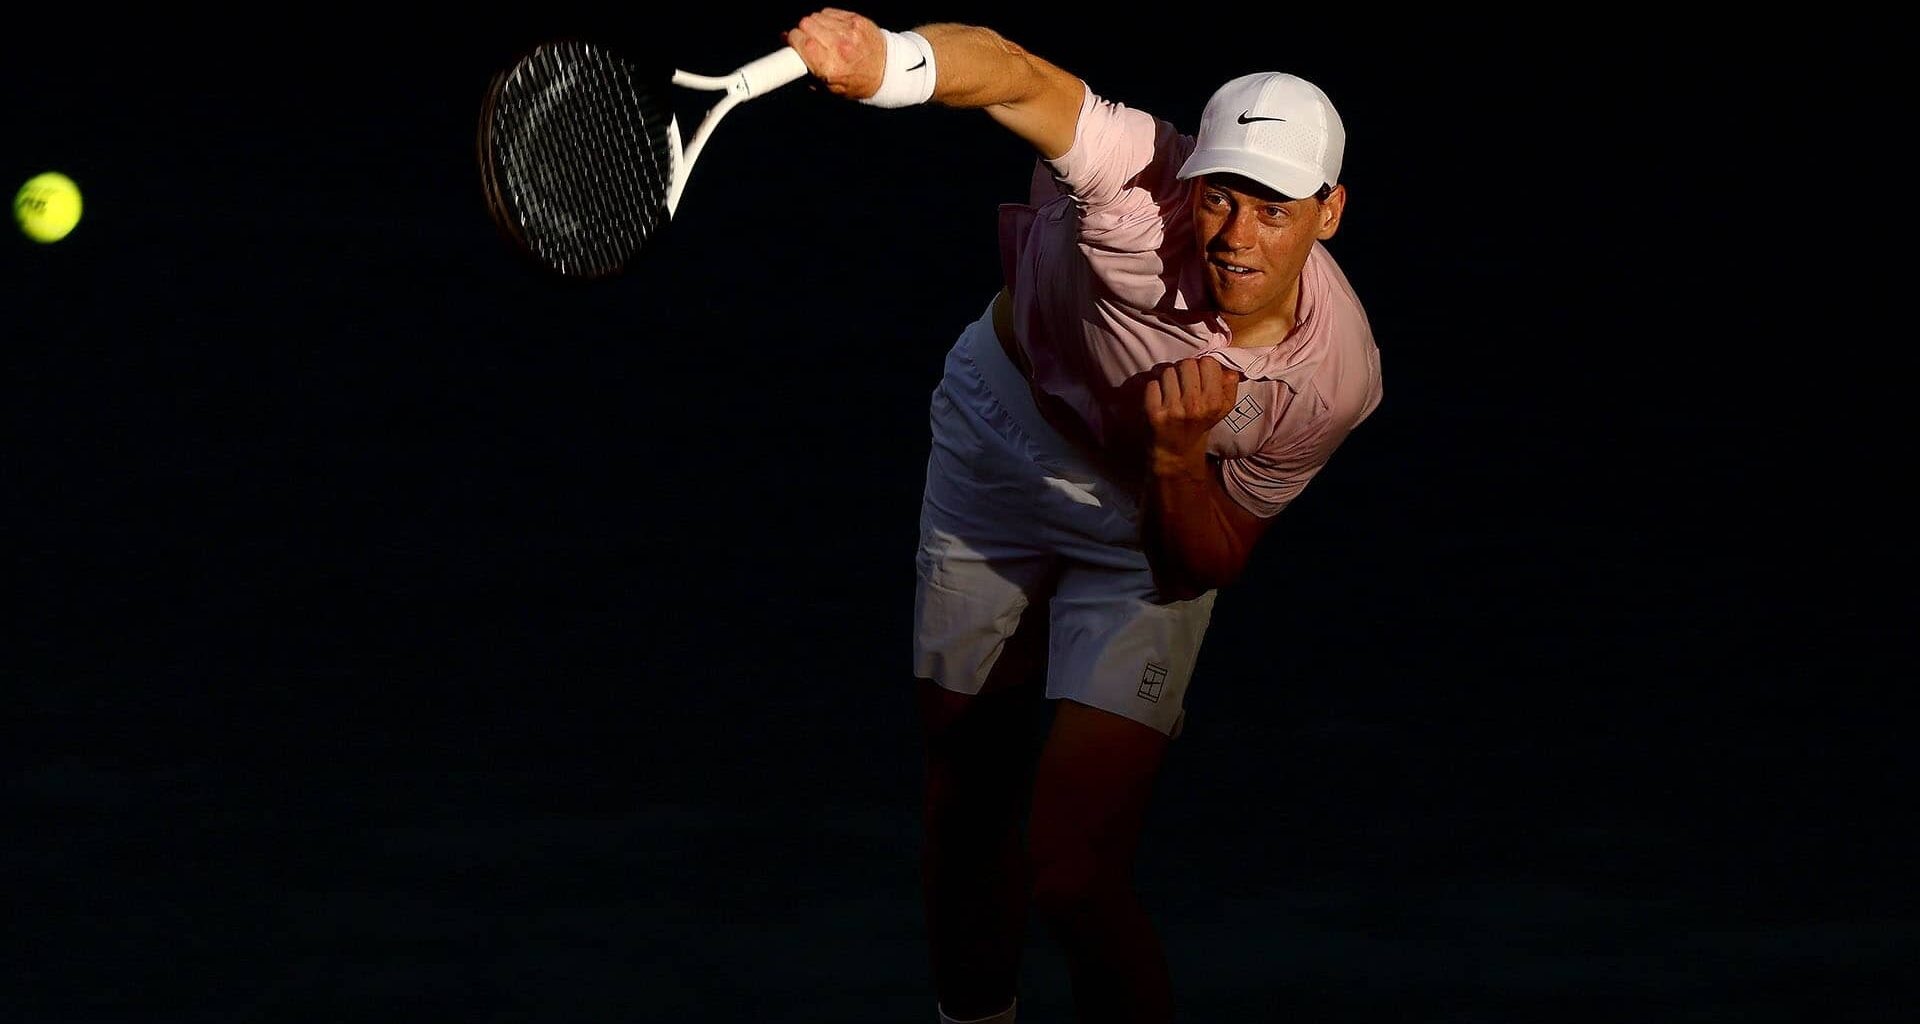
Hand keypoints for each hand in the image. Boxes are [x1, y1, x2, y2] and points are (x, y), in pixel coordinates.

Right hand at [785, 8, 887, 99]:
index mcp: (831, 67)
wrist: (887, 70)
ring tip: (822, 37)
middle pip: (806, 24)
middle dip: (802, 32)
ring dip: (814, 25)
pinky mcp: (856, 19)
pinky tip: (832, 30)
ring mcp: (850, 31)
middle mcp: (840, 47)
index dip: (792, 40)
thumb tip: (787, 46)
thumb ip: (806, 70)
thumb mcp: (829, 87)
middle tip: (807, 41)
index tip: (791, 43)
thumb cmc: (857, 82)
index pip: (801, 42)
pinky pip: (830, 12)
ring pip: (817, 16)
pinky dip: (827, 19)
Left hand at [1143, 357, 1242, 472]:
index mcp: (1214, 402)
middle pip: (1187, 363)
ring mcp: (1173, 409)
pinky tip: (1159, 398)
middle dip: (1184, 369)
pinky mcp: (1154, 413)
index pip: (1208, 362)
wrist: (1175, 450)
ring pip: (1168, 371)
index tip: (1199, 374)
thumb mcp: (1222, 407)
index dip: (1202, 366)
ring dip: (1168, 377)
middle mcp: (1194, 405)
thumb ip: (1229, 384)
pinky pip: (1152, 383)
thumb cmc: (1199, 422)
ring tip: (1171, 390)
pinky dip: (1154, 387)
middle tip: (1183, 381)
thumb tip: (1228, 365)